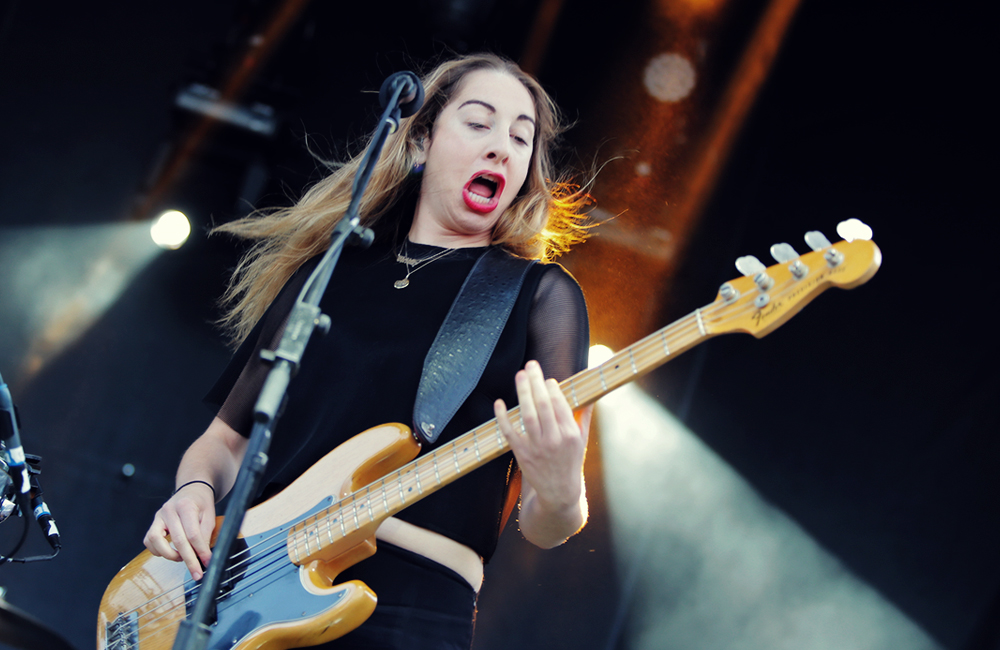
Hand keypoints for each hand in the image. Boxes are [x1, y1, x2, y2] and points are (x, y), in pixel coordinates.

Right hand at [143, 482, 216, 579]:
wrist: (192, 489)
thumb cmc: (201, 503)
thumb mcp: (209, 516)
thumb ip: (205, 535)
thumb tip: (204, 556)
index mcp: (186, 506)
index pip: (193, 534)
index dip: (201, 551)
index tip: (207, 562)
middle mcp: (169, 510)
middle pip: (177, 540)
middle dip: (188, 560)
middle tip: (196, 572)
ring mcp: (158, 516)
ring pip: (155, 541)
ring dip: (169, 555)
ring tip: (182, 558)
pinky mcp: (153, 523)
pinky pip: (148, 541)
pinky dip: (158, 551)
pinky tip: (171, 552)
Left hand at [494, 360, 592, 544]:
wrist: (559, 493)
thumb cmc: (571, 463)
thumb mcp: (583, 440)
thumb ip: (585, 416)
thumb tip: (590, 395)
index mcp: (571, 434)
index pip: (560, 404)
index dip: (551, 387)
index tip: (547, 378)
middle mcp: (555, 439)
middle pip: (543, 404)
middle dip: (536, 381)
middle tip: (531, 364)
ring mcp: (537, 447)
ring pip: (527, 414)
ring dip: (522, 392)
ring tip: (520, 375)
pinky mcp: (522, 454)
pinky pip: (510, 431)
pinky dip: (503, 416)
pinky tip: (499, 402)